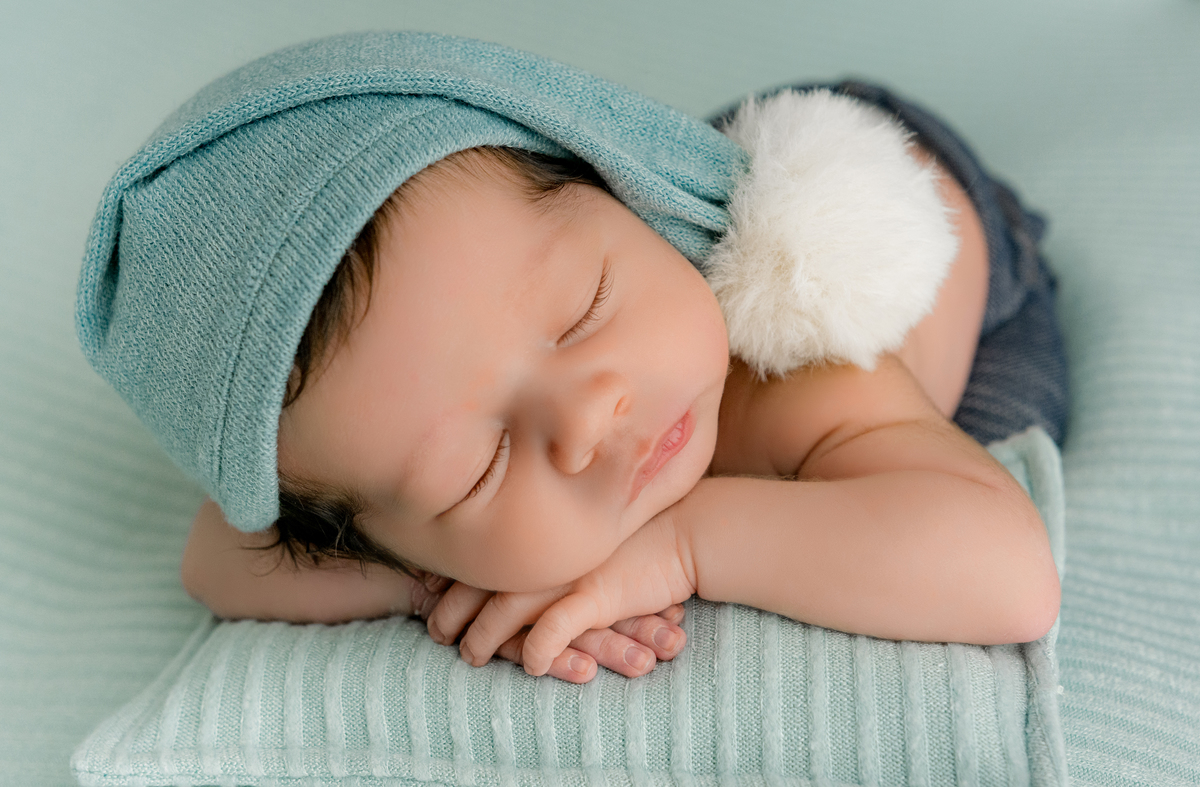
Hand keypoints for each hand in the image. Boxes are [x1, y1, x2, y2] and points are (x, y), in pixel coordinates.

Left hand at [429, 511, 695, 678]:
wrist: (685, 534)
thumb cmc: (637, 539)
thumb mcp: (586, 540)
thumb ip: (554, 552)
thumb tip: (522, 566)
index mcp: (541, 538)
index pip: (484, 557)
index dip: (453, 575)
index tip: (428, 591)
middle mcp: (547, 553)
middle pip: (483, 584)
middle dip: (452, 610)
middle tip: (436, 632)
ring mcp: (567, 574)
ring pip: (506, 611)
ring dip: (482, 638)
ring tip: (469, 656)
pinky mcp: (595, 595)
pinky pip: (554, 629)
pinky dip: (537, 649)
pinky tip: (529, 666)